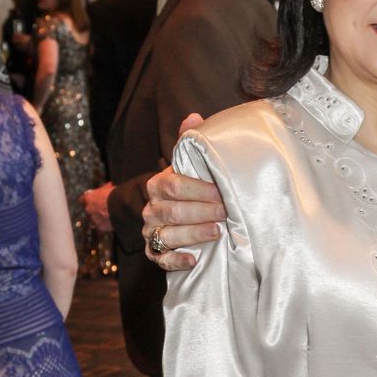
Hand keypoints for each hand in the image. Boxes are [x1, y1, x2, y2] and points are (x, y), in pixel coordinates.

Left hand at [80, 182, 114, 233]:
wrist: (124, 205)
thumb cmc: (117, 194)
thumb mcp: (109, 188)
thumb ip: (105, 189)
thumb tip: (109, 186)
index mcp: (88, 197)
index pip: (82, 200)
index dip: (88, 201)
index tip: (93, 201)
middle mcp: (88, 208)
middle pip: (87, 211)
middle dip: (93, 211)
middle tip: (102, 210)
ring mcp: (93, 219)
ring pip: (92, 222)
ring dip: (98, 220)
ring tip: (107, 219)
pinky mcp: (100, 227)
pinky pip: (101, 228)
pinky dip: (105, 227)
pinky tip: (112, 224)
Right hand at [143, 114, 225, 269]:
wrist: (184, 216)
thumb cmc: (193, 188)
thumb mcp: (193, 165)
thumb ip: (191, 143)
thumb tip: (194, 116)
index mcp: (158, 184)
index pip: (173, 185)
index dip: (198, 190)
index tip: (221, 193)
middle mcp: (150, 208)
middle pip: (172, 211)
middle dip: (201, 212)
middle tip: (226, 212)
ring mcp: (151, 232)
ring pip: (167, 235)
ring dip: (193, 234)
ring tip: (217, 231)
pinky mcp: (154, 253)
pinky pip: (160, 259)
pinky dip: (177, 260)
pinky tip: (194, 259)